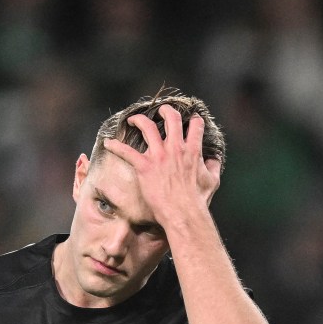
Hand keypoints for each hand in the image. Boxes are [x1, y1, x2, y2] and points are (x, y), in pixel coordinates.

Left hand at [103, 104, 221, 228]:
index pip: (195, 126)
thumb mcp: (212, 181)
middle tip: (160, 111)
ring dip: (139, 120)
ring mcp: (159, 156)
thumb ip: (214, 167)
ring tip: (133, 119)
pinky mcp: (144, 166)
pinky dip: (116, 146)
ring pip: (147, 127)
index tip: (190, 119)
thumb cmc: (197, 200)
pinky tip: (108, 143)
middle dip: (165, 111)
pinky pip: (126, 151)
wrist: (182, 212)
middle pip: (171, 118)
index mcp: (192, 151)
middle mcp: (175, 148)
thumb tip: (214, 159)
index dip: (193, 120)